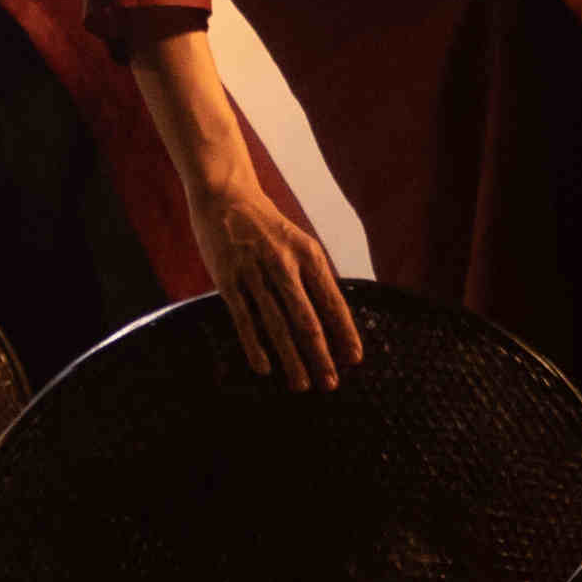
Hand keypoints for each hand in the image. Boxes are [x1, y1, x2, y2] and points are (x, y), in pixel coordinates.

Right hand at [195, 170, 362, 388]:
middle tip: (331, 384)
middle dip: (321, 355)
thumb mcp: (299, 243)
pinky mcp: (228, 280)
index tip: (354, 358)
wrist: (226, 196)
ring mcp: (255, 273)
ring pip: (278, 326)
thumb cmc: (268, 226)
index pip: (333, 301)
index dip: (345, 332)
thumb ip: (312, 276)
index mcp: (310, 254)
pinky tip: (265, 368)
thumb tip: (332, 315)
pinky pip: (245, 319)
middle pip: (308, 320)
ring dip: (292, 359)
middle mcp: (285, 264)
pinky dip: (255, 346)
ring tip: (302, 385)